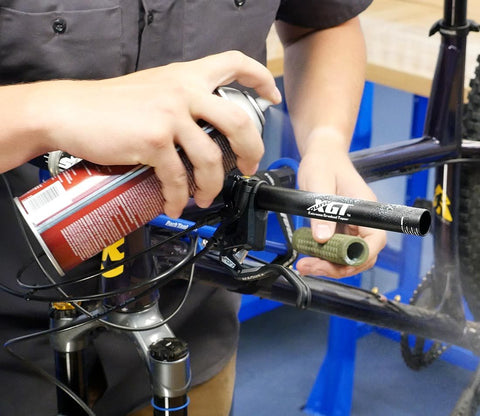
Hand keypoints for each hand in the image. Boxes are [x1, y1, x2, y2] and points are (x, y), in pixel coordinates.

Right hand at [22, 51, 281, 217]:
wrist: (69, 111)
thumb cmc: (109, 104)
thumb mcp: (154, 89)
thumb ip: (183, 101)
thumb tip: (205, 131)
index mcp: (186, 76)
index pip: (235, 63)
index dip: (260, 79)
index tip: (272, 97)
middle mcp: (184, 91)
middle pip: (239, 122)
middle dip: (251, 151)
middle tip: (248, 166)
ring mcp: (170, 115)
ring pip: (212, 158)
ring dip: (212, 185)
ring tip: (205, 197)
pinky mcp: (154, 140)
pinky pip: (178, 177)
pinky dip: (179, 196)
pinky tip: (175, 203)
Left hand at [295, 134, 386, 277]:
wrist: (320, 155)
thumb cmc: (324, 163)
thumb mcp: (319, 184)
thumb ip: (322, 211)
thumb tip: (322, 238)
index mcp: (366, 208)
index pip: (374, 241)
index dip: (358, 257)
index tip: (337, 263)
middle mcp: (363, 220)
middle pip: (361, 255)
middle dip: (337, 266)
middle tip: (311, 266)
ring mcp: (352, 225)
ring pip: (348, 256)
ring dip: (328, 265)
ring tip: (305, 265)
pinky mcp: (340, 228)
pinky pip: (336, 249)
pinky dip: (323, 256)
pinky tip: (307, 255)